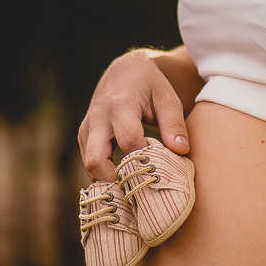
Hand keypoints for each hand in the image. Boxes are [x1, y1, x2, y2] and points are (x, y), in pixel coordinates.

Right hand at [78, 49, 190, 180]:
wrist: (124, 72)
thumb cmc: (150, 86)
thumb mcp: (168, 99)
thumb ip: (175, 125)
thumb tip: (181, 151)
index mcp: (120, 105)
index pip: (128, 141)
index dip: (142, 162)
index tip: (158, 177)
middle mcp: (98, 118)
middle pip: (96, 159)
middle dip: (115, 181)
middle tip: (138, 194)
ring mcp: (87, 128)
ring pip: (89, 164)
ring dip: (108, 181)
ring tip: (133, 191)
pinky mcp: (84, 136)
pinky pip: (89, 161)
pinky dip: (104, 175)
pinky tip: (124, 180)